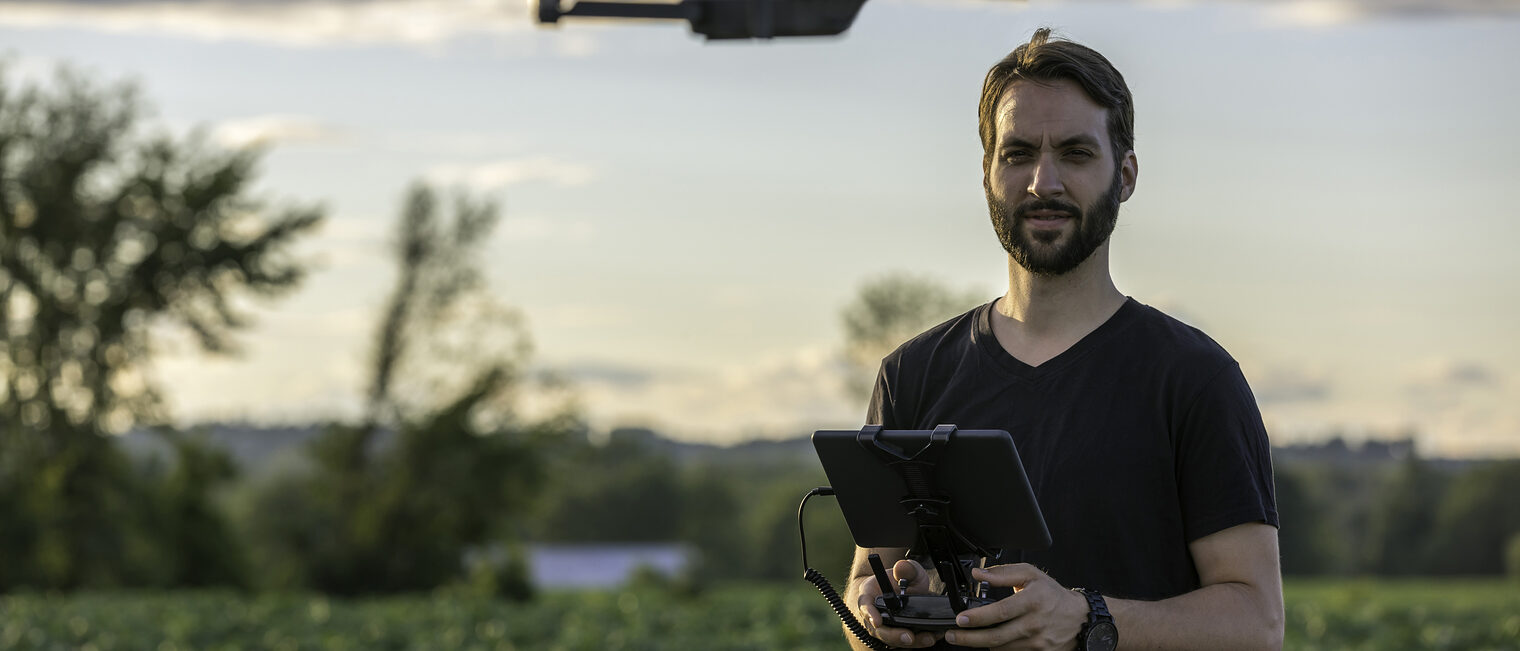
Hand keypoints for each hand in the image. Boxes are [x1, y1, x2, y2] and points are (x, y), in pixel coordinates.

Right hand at [853, 558, 942, 647]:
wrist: (900, 591)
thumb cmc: (899, 581)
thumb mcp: (907, 570)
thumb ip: (906, 568)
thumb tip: (901, 567)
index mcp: (869, 597)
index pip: (865, 606)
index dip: (870, 614)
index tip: (877, 621)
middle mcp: (873, 617)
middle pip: (880, 631)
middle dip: (894, 636)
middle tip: (909, 637)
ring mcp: (884, 629)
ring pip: (892, 641)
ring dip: (908, 642)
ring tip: (928, 638)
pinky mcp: (896, 637)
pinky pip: (904, 643)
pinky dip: (917, 642)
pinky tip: (931, 638)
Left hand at [941, 564, 1086, 649]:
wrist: (1079, 618)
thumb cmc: (1052, 595)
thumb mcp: (1031, 575)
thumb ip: (1003, 573)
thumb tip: (978, 574)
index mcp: (1032, 601)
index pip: (1001, 612)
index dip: (978, 618)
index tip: (961, 619)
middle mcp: (1035, 624)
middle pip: (997, 637)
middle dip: (970, 639)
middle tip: (952, 636)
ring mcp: (1037, 642)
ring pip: (1002, 648)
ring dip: (982, 644)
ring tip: (967, 637)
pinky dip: (998, 648)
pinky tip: (989, 641)